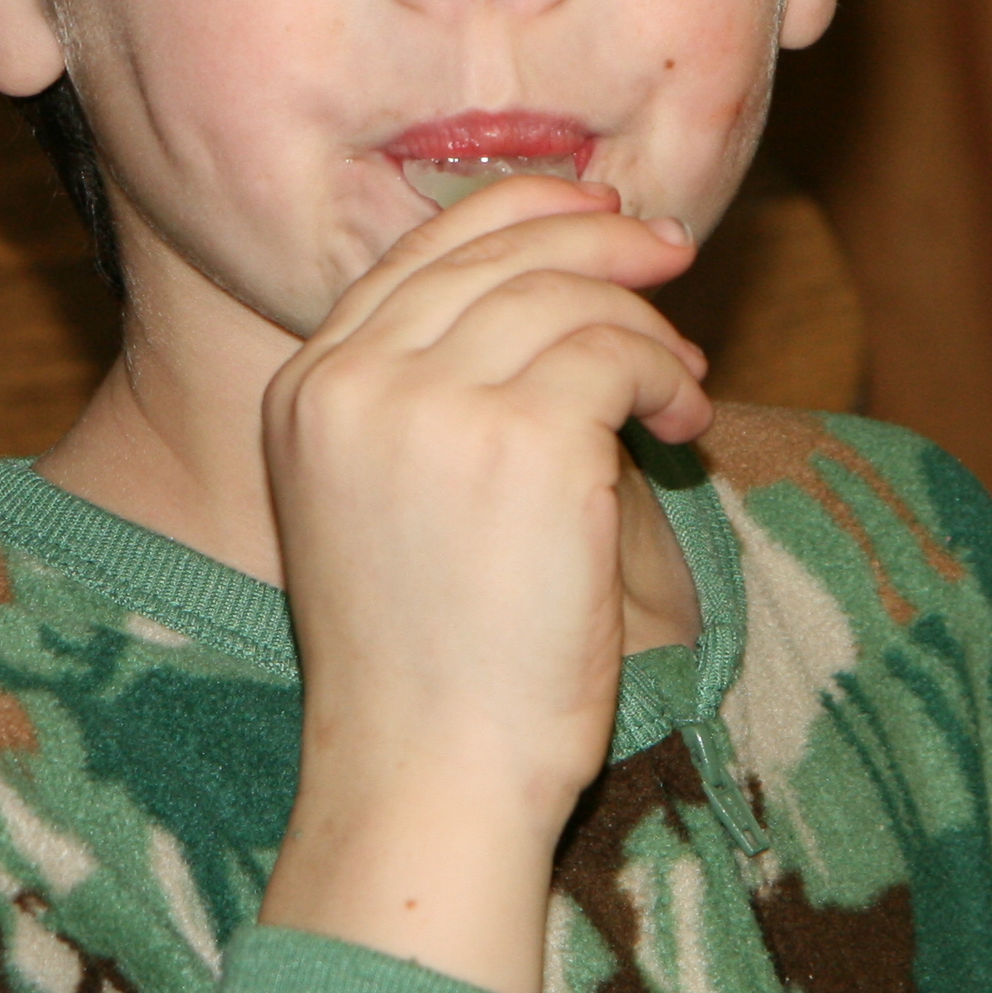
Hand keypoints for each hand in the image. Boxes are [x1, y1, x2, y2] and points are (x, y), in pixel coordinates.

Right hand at [253, 174, 712, 992]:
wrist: (427, 777)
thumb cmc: (427, 667)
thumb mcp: (383, 506)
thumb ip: (426, 401)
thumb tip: (556, 295)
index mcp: (305, 390)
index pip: (423, 249)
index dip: (525, 215)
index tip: (602, 220)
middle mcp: (354, 379)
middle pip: (499, 250)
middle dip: (603, 239)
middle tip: (674, 258)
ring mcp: (432, 403)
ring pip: (569, 294)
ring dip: (647, 327)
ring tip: (684, 389)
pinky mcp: (523, 438)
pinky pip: (620, 353)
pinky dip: (669, 378)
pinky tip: (685, 430)